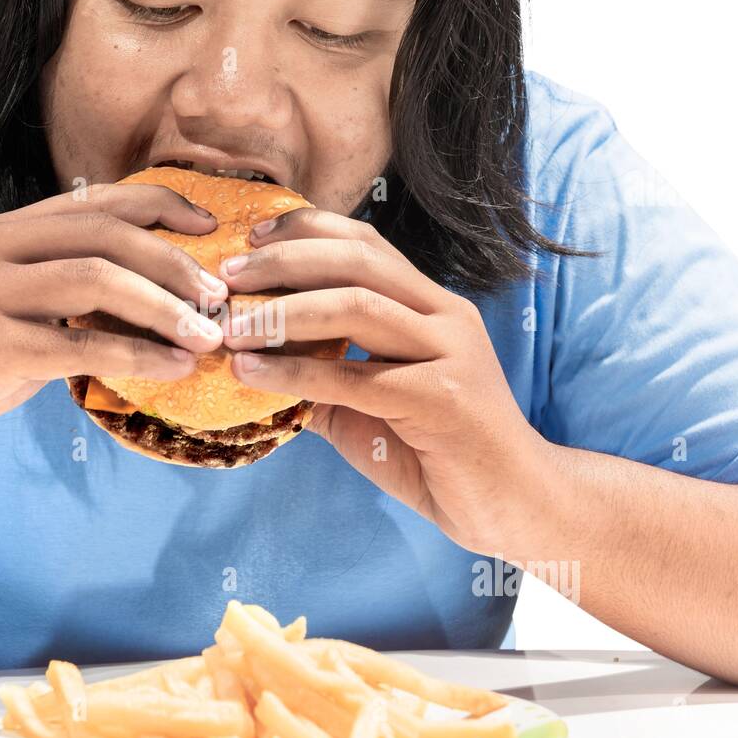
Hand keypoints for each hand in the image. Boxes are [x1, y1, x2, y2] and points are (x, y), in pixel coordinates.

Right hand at [0, 184, 228, 472]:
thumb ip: (55, 303)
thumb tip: (138, 311)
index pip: (94, 201)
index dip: (160, 206)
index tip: (207, 227)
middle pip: (105, 232)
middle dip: (174, 261)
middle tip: (219, 296)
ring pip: (97, 279)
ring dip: (165, 308)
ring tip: (208, 337)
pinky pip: (79, 344)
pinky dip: (137, 357)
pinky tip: (173, 371)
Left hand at [218, 208, 551, 550]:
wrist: (510, 505)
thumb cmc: (439, 455)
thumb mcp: (371, 408)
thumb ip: (325, 382)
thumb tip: (257, 370)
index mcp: (431, 307)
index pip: (366, 244)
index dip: (305, 232)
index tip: (249, 242)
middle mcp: (444, 317)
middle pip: (358, 261)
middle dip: (285, 261)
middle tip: (227, 277)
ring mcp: (448, 353)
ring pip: (358, 306)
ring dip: (283, 312)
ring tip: (232, 327)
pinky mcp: (441, 399)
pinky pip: (354, 377)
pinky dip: (295, 374)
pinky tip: (252, 376)